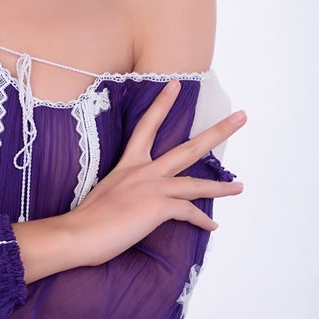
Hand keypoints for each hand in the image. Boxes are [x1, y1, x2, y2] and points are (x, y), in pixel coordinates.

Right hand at [13, 78, 245, 282]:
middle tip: (241, 117)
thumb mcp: (107, 194)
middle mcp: (143, 171)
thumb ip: (125, 191)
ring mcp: (151, 187)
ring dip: (221, 187)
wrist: (76, 233)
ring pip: (196, 183)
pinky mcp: (156, 207)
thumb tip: (136, 199)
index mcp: (128, 164)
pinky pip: (188, 212)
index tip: (175, 84)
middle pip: (188, 148)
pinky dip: (201, 221)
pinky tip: (211, 227)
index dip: (162, 104)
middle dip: (218, 132)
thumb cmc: (87, 219)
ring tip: (240, 187)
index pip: (147, 126)